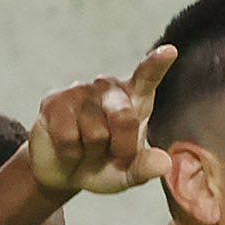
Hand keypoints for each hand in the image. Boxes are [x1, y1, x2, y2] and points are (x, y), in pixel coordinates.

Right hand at [29, 47, 175, 197]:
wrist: (63, 171)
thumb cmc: (102, 165)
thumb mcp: (128, 173)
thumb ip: (146, 167)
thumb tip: (164, 163)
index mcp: (135, 98)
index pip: (147, 77)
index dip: (156, 64)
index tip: (169, 51)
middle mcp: (109, 88)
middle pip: (123, 117)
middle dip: (121, 149)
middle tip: (114, 157)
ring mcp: (80, 91)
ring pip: (95, 133)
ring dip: (92, 153)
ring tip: (87, 150)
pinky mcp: (54, 102)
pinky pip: (69, 137)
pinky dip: (71, 154)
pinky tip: (69, 149)